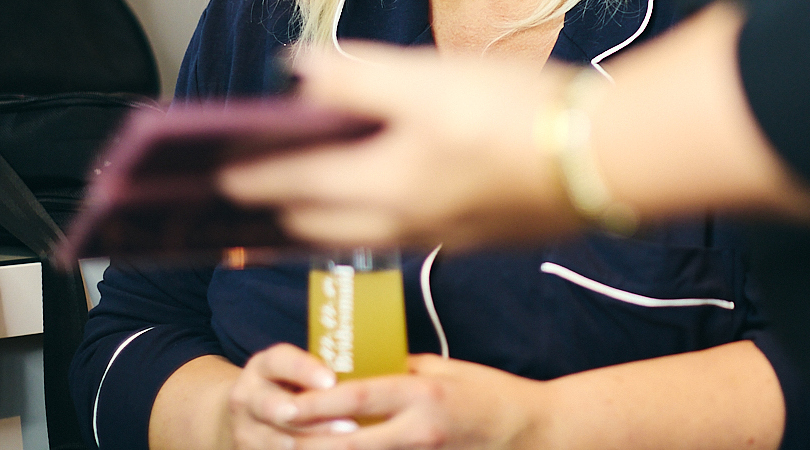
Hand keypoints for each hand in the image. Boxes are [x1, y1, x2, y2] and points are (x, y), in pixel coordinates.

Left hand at [219, 44, 577, 248]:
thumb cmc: (519, 114)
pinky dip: (370, 218)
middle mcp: (405, 222)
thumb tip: (298, 70)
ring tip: (298, 199)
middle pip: (318, 223)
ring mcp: (443, 235)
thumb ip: (357, 77)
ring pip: (360, 234)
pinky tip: (381, 197)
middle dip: (275, 207)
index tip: (211, 173)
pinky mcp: (479, 234)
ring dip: (321, 217)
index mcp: (383, 184)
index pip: (292, 183)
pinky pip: (401, 234)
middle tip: (241, 192)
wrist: (607, 159)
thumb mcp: (430, 79)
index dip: (247, 175)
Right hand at [228, 344, 352, 449]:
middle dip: (311, 419)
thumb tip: (380, 366)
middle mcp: (247, 397)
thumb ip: (327, 370)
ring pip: (278, 442)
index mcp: (263, 367)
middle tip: (350, 426)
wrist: (249, 415)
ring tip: (350, 445)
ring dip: (316, 446)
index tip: (331, 381)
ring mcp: (245, 430)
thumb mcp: (296, 371)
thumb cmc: (289, 386)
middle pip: (273, 407)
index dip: (305, 370)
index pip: (280, 362)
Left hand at [273, 355, 544, 449]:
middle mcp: (420, 430)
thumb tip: (366, 367)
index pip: (358, 398)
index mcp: (423, 393)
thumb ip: (404, 370)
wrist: (532, 431)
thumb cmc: (491, 393)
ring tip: (297, 449)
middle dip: (308, 443)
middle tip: (277, 436)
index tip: (287, 404)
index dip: (317, 403)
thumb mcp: (448, 370)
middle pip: (349, 443)